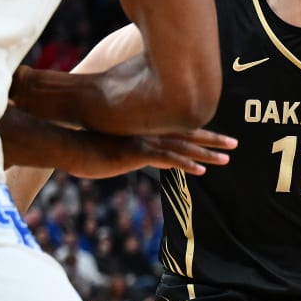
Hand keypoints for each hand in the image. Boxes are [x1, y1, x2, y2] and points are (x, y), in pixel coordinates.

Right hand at [53, 127, 236, 178]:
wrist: (65, 145)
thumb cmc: (84, 148)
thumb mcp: (113, 148)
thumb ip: (130, 150)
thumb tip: (139, 156)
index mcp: (144, 132)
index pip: (177, 131)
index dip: (198, 134)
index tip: (217, 137)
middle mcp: (147, 134)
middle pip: (186, 135)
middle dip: (212, 140)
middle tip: (235, 143)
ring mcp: (143, 142)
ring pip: (182, 147)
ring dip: (206, 153)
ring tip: (227, 158)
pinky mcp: (136, 153)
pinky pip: (166, 159)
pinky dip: (185, 164)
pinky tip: (200, 169)